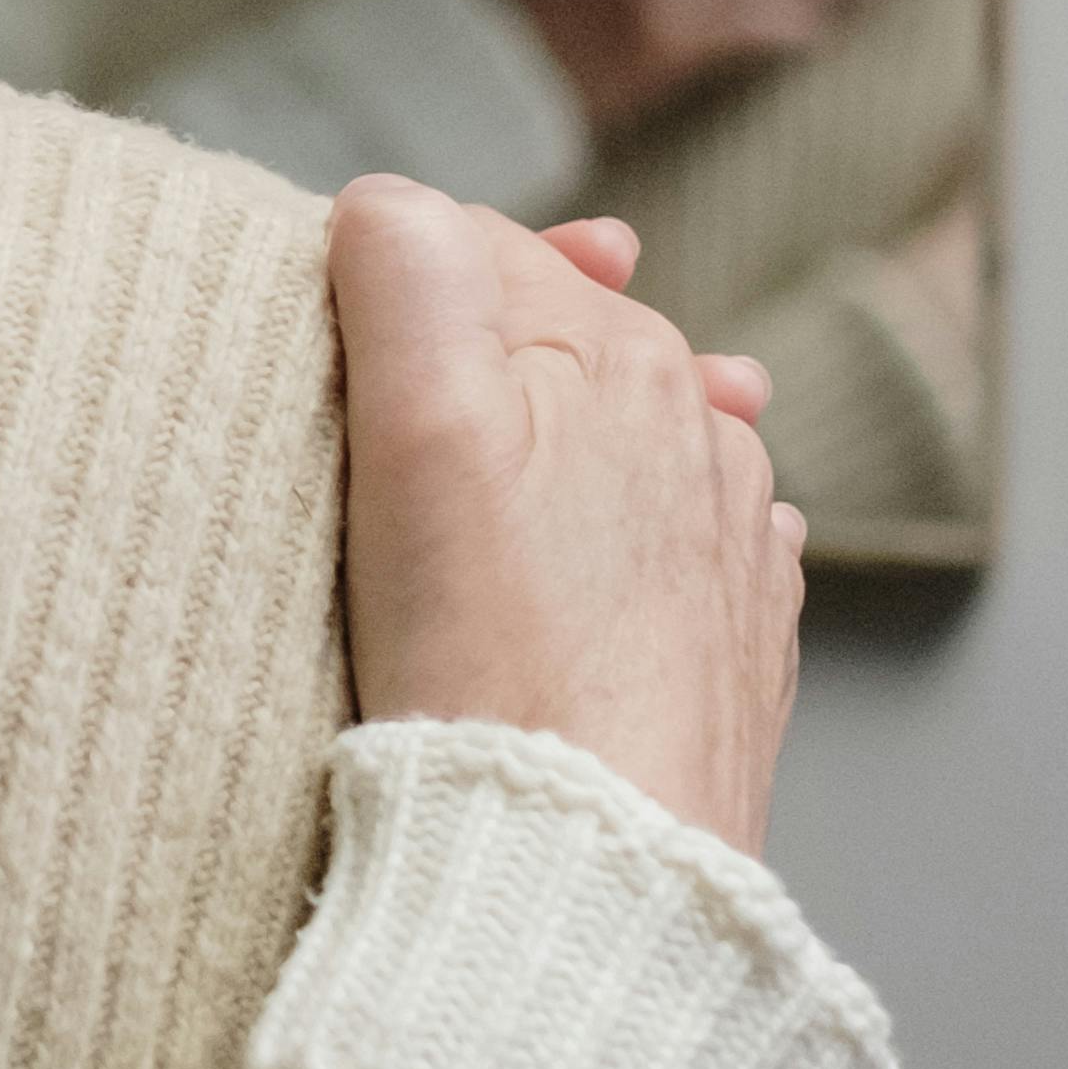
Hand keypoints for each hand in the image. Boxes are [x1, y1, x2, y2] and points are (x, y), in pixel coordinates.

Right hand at [331, 175, 804, 849]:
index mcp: (619, 352)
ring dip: (565, 434)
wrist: (591, 868)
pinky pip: (681, 538)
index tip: (328, 349)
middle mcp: (700, 424)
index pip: (470, 250)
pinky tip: (587, 570)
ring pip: (627, 433)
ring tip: (498, 484)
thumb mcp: (419, 433)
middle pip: (555, 338)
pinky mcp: (738, 638)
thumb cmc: (491, 661)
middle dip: (479, 351)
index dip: (384, 281)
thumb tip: (389, 200)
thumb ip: (408, 273)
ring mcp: (734, 534)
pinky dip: (630, 531)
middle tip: (389, 417)